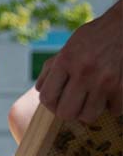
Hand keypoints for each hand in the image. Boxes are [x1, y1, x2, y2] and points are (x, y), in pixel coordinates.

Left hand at [36, 0, 122, 123]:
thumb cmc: (93, 38)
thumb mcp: (69, 46)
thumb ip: (52, 68)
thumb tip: (41, 90)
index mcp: (66, 60)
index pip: (47, 97)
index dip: (50, 103)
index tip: (57, 100)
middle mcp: (84, 71)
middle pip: (65, 113)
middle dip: (68, 110)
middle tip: (74, 103)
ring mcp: (105, 80)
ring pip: (87, 117)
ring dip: (89, 110)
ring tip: (93, 98)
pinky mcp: (122, 86)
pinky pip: (114, 111)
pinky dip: (112, 105)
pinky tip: (111, 93)